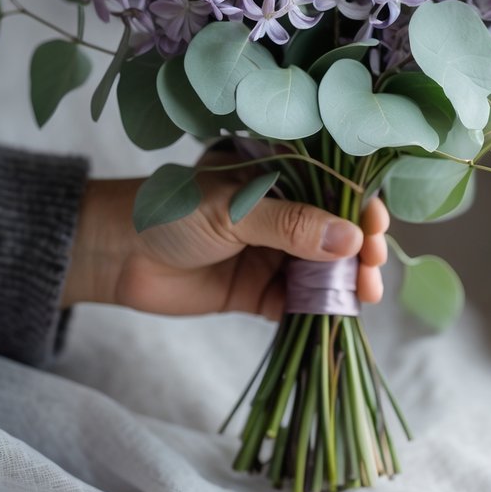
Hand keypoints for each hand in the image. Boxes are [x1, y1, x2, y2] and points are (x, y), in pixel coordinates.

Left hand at [63, 158, 388, 320]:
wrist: (114, 254)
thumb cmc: (169, 211)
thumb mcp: (233, 209)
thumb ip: (291, 224)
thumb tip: (352, 239)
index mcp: (277, 174)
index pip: (332, 186)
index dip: (359, 206)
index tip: (376, 229)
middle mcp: (280, 211)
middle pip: (335, 231)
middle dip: (361, 249)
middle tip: (372, 269)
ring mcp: (270, 252)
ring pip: (323, 268)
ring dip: (347, 282)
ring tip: (364, 296)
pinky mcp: (256, 290)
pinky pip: (298, 301)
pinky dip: (320, 310)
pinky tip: (338, 317)